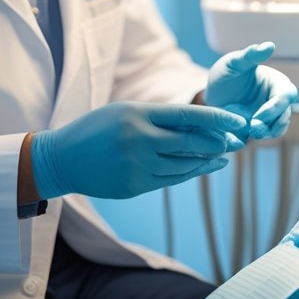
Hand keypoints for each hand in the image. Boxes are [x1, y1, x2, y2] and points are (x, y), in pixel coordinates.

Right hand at [30, 101, 247, 199]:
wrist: (62, 159)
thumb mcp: (125, 112)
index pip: (186, 115)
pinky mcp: (135, 186)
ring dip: (208, 161)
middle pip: (191, 143)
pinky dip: (190, 173)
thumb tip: (199, 125)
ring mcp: (137, 166)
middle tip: (236, 140)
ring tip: (224, 156)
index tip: (236, 121)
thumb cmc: (97, 129)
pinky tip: (203, 168)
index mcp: (137, 115)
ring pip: (184, 165)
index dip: (216, 118)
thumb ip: (158, 118)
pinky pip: (170, 180)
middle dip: (218, 142)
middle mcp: (139, 141)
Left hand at [204, 41, 297, 140]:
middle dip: (272, 123)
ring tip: (249, 133)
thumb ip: (250, 56)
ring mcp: (270, 115)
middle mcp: (276, 99)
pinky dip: (257, 138)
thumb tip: (269, 45)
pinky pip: (265, 136)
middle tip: (253, 128)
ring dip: (267, 133)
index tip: (258, 115)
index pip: (286, 95)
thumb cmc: (225, 73)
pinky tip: (242, 136)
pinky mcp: (260, 128)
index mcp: (275, 82)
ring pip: (278, 128)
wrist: (212, 94)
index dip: (276, 107)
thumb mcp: (233, 63)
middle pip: (285, 114)